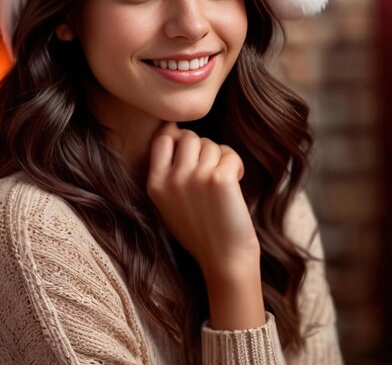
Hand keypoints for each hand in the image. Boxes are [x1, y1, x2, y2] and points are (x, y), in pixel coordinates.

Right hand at [146, 122, 260, 280]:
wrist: (224, 260)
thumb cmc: (199, 230)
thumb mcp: (168, 202)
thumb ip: (167, 170)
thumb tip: (174, 130)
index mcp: (155, 183)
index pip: (163, 138)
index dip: (179, 137)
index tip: (192, 149)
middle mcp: (172, 179)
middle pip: (190, 137)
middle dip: (204, 148)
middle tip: (211, 169)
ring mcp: (196, 178)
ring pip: (211, 144)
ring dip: (221, 157)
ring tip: (223, 180)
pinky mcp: (220, 179)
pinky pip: (229, 154)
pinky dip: (236, 165)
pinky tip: (236, 181)